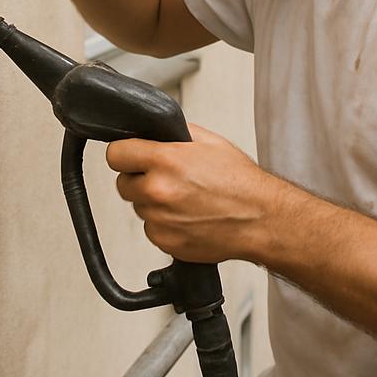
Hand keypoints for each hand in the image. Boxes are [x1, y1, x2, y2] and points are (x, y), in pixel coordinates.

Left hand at [106, 124, 274, 263]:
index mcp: (165, 161)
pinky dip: (164, 223)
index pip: (115, 154)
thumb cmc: (240, 181)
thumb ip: (174, 134)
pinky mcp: (166, 243)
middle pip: (122, 183)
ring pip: (139, 207)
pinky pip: (152, 229)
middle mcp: (158, 191)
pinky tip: (187, 216)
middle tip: (164, 177)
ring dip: (153, 202)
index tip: (130, 156)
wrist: (261, 219)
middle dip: (138, 178)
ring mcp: (160, 220)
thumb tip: (153, 133)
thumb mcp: (209, 141)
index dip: (124, 153)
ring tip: (184, 198)